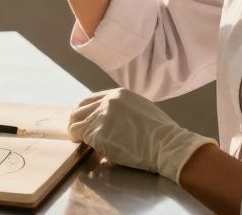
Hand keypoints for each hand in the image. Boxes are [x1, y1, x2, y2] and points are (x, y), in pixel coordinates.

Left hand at [68, 88, 217, 183]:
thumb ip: (124, 111)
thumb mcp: (141, 109)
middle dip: (76, 120)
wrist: (166, 144)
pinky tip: (85, 147)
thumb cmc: (161, 132)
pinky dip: (80, 142)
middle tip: (78, 132)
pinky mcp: (98, 133)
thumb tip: (114, 122)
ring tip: (78, 140)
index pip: (91, 100)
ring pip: (75, 122)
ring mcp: (101, 116)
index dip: (85, 111)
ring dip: (76, 131)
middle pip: (80, 108)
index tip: (84, 120)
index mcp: (118, 94)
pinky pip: (81, 136)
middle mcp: (107, 101)